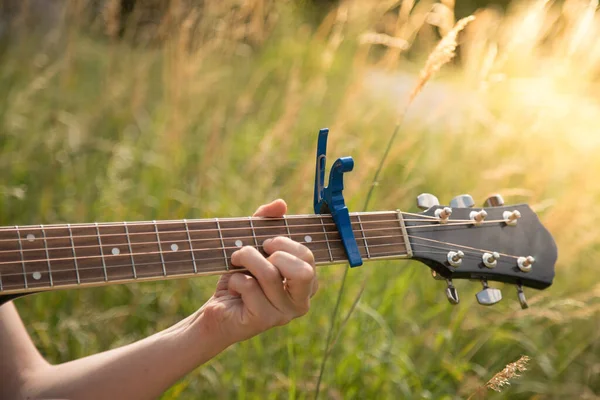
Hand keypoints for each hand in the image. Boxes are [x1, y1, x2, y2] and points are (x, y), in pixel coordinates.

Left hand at [194, 199, 317, 345]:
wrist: (218, 310)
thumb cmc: (241, 277)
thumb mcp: (254, 246)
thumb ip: (267, 222)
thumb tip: (281, 204)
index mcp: (306, 284)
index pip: (308, 257)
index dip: (285, 243)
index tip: (266, 243)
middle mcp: (300, 302)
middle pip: (302, 271)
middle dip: (275, 253)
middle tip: (256, 252)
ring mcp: (283, 314)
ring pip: (269, 274)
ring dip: (245, 259)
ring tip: (235, 261)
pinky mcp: (262, 320)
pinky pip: (249, 287)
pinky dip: (235, 279)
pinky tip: (232, 286)